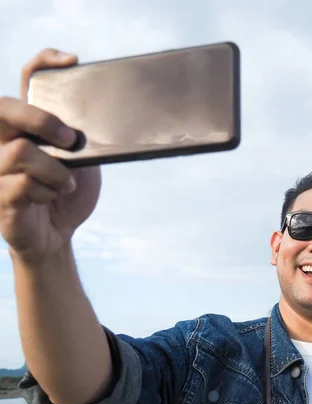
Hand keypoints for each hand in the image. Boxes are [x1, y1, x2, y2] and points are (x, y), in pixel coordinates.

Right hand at [0, 49, 100, 263]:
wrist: (58, 235)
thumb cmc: (67, 194)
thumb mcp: (82, 162)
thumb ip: (80, 141)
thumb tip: (102, 119)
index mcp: (25, 127)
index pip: (26, 81)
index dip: (43, 63)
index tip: (72, 60)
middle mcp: (2, 141)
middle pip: (4, 108)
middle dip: (41, 120)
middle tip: (70, 140)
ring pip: (21, 153)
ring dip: (56, 172)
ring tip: (66, 184)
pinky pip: (24, 184)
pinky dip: (48, 192)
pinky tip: (51, 198)